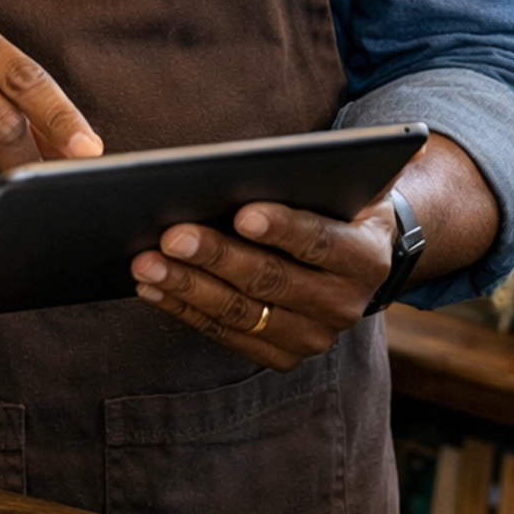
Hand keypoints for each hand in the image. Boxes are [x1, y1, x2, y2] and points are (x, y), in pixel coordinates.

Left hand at [131, 194, 396, 368]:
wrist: (356, 262)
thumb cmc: (338, 206)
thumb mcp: (346, 185)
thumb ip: (327, 172)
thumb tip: (293, 156)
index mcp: (366, 258)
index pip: (320, 242)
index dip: (282, 228)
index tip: (241, 214)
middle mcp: (344, 305)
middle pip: (272, 280)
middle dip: (217, 256)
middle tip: (171, 235)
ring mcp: (313, 338)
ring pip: (242, 313)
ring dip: (188, 288)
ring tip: (147, 263)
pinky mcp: (283, 357)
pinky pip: (227, 334)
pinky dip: (186, 311)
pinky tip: (153, 288)